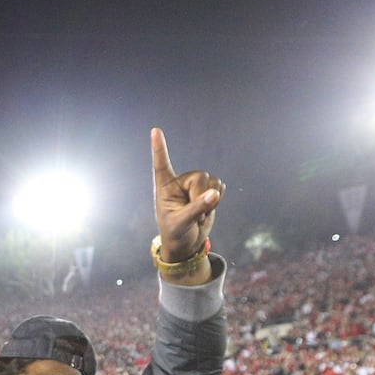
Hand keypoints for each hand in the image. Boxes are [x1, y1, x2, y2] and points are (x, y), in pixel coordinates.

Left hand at [151, 127, 224, 261]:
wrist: (186, 243)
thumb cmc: (176, 233)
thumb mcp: (182, 223)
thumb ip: (197, 208)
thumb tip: (215, 192)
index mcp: (165, 187)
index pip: (161, 165)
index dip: (159, 148)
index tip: (155, 131)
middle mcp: (179, 182)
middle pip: (200, 177)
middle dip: (202, 197)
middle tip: (196, 215)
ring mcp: (194, 185)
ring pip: (212, 181)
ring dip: (210, 201)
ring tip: (199, 215)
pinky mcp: (207, 190)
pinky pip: (219, 187)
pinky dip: (217, 200)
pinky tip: (208, 209)